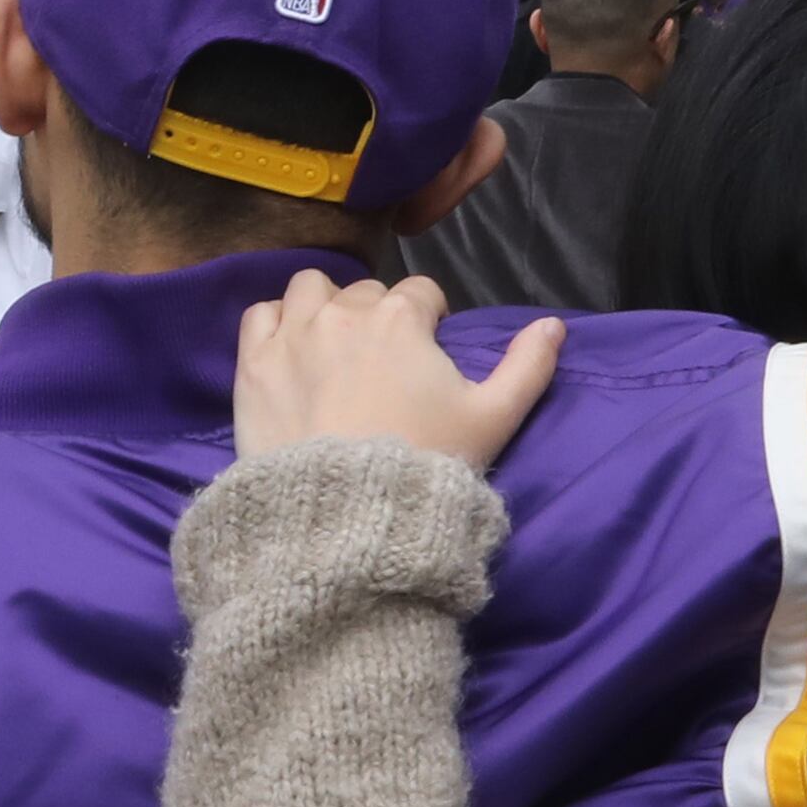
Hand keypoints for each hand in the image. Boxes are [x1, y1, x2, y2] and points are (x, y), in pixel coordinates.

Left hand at [231, 272, 564, 474]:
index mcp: (401, 317)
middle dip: (378, 317)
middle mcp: (342, 313)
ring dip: (325, 306)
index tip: (427, 354)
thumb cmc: (425, 464)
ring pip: (309, 289)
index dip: (429, 320)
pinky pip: (259, 314)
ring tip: (333, 346)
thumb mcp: (494, 420)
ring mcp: (291, 335)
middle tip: (383, 364)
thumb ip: (529, 367)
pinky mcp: (252, 364)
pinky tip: (289, 351)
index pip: (421, 292)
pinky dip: (275, 323)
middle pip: (365, 292)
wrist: (345, 516)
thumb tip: (555, 325)